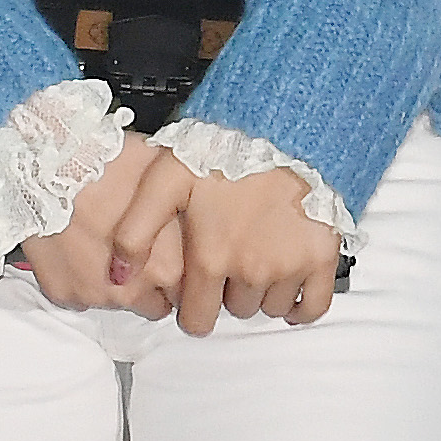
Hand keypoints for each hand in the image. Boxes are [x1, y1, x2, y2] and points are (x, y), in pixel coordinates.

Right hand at [16, 132, 183, 316]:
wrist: (48, 162)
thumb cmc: (108, 162)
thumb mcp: (168, 179)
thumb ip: (187, 212)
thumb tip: (203, 211)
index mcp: (168, 268)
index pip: (186, 293)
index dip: (180, 271)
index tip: (169, 253)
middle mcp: (133, 291)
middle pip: (153, 303)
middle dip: (150, 282)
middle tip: (139, 248)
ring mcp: (94, 295)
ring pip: (115, 299)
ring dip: (115, 279)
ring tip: (104, 239)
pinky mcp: (62, 293)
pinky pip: (79, 293)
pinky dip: (81, 274)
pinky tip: (79, 243)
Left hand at [109, 153, 340, 336]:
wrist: (282, 121)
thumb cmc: (224, 145)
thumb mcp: (165, 178)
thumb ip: (136, 230)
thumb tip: (119, 274)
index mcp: (211, 257)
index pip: (197, 320)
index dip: (191, 308)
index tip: (195, 289)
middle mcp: (250, 270)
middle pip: (235, 310)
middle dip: (227, 292)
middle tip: (227, 258)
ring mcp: (289, 266)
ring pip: (269, 308)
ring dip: (260, 292)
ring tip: (254, 258)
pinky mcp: (321, 256)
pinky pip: (313, 306)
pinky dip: (300, 306)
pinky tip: (288, 288)